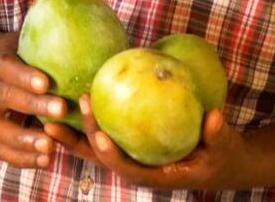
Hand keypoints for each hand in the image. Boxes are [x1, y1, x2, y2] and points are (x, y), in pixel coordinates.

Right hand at [0, 32, 69, 169]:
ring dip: (25, 140)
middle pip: (8, 99)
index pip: (9, 68)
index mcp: (0, 63)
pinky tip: (45, 161)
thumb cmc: (20, 51)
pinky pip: (3, 150)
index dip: (25, 76)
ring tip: (50, 148)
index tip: (46, 82)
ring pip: (1, 130)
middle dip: (34, 106)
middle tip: (61, 110)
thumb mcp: (27, 35)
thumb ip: (48, 26)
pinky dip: (21, 158)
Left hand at [42, 94, 254, 191]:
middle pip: (101, 159)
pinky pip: (108, 132)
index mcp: (158, 176)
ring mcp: (134, 158)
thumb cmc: (225, 156)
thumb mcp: (227, 147)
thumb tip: (213, 117)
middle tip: (58, 117)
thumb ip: (219, 135)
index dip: (112, 157)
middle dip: (77, 142)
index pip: (129, 170)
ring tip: (47, 114)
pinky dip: (90, 120)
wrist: (224, 162)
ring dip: (72, 133)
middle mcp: (140, 168)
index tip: (100, 138)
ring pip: (96, 148)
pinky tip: (74, 98)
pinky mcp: (132, 145)